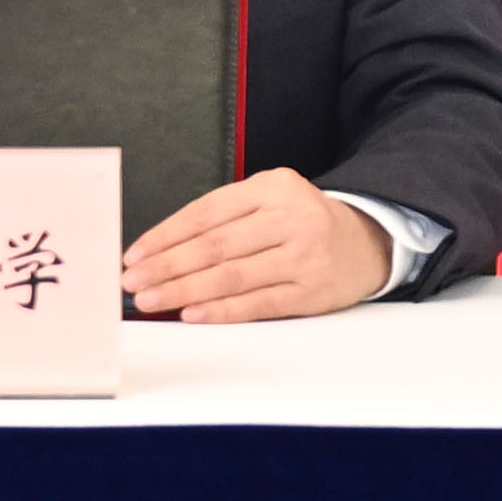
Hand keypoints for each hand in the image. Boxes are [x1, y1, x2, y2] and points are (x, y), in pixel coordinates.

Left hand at [127, 170, 394, 323]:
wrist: (368, 241)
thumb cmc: (303, 222)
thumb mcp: (271, 199)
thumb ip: (226, 217)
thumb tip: (163, 251)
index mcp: (273, 187)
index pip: (207, 212)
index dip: (166, 235)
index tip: (136, 255)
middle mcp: (290, 217)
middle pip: (216, 245)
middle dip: (167, 266)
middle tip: (133, 282)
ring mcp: (304, 255)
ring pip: (233, 276)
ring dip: (185, 290)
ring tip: (152, 300)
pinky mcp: (312, 291)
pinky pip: (258, 303)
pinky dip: (222, 310)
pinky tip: (193, 313)